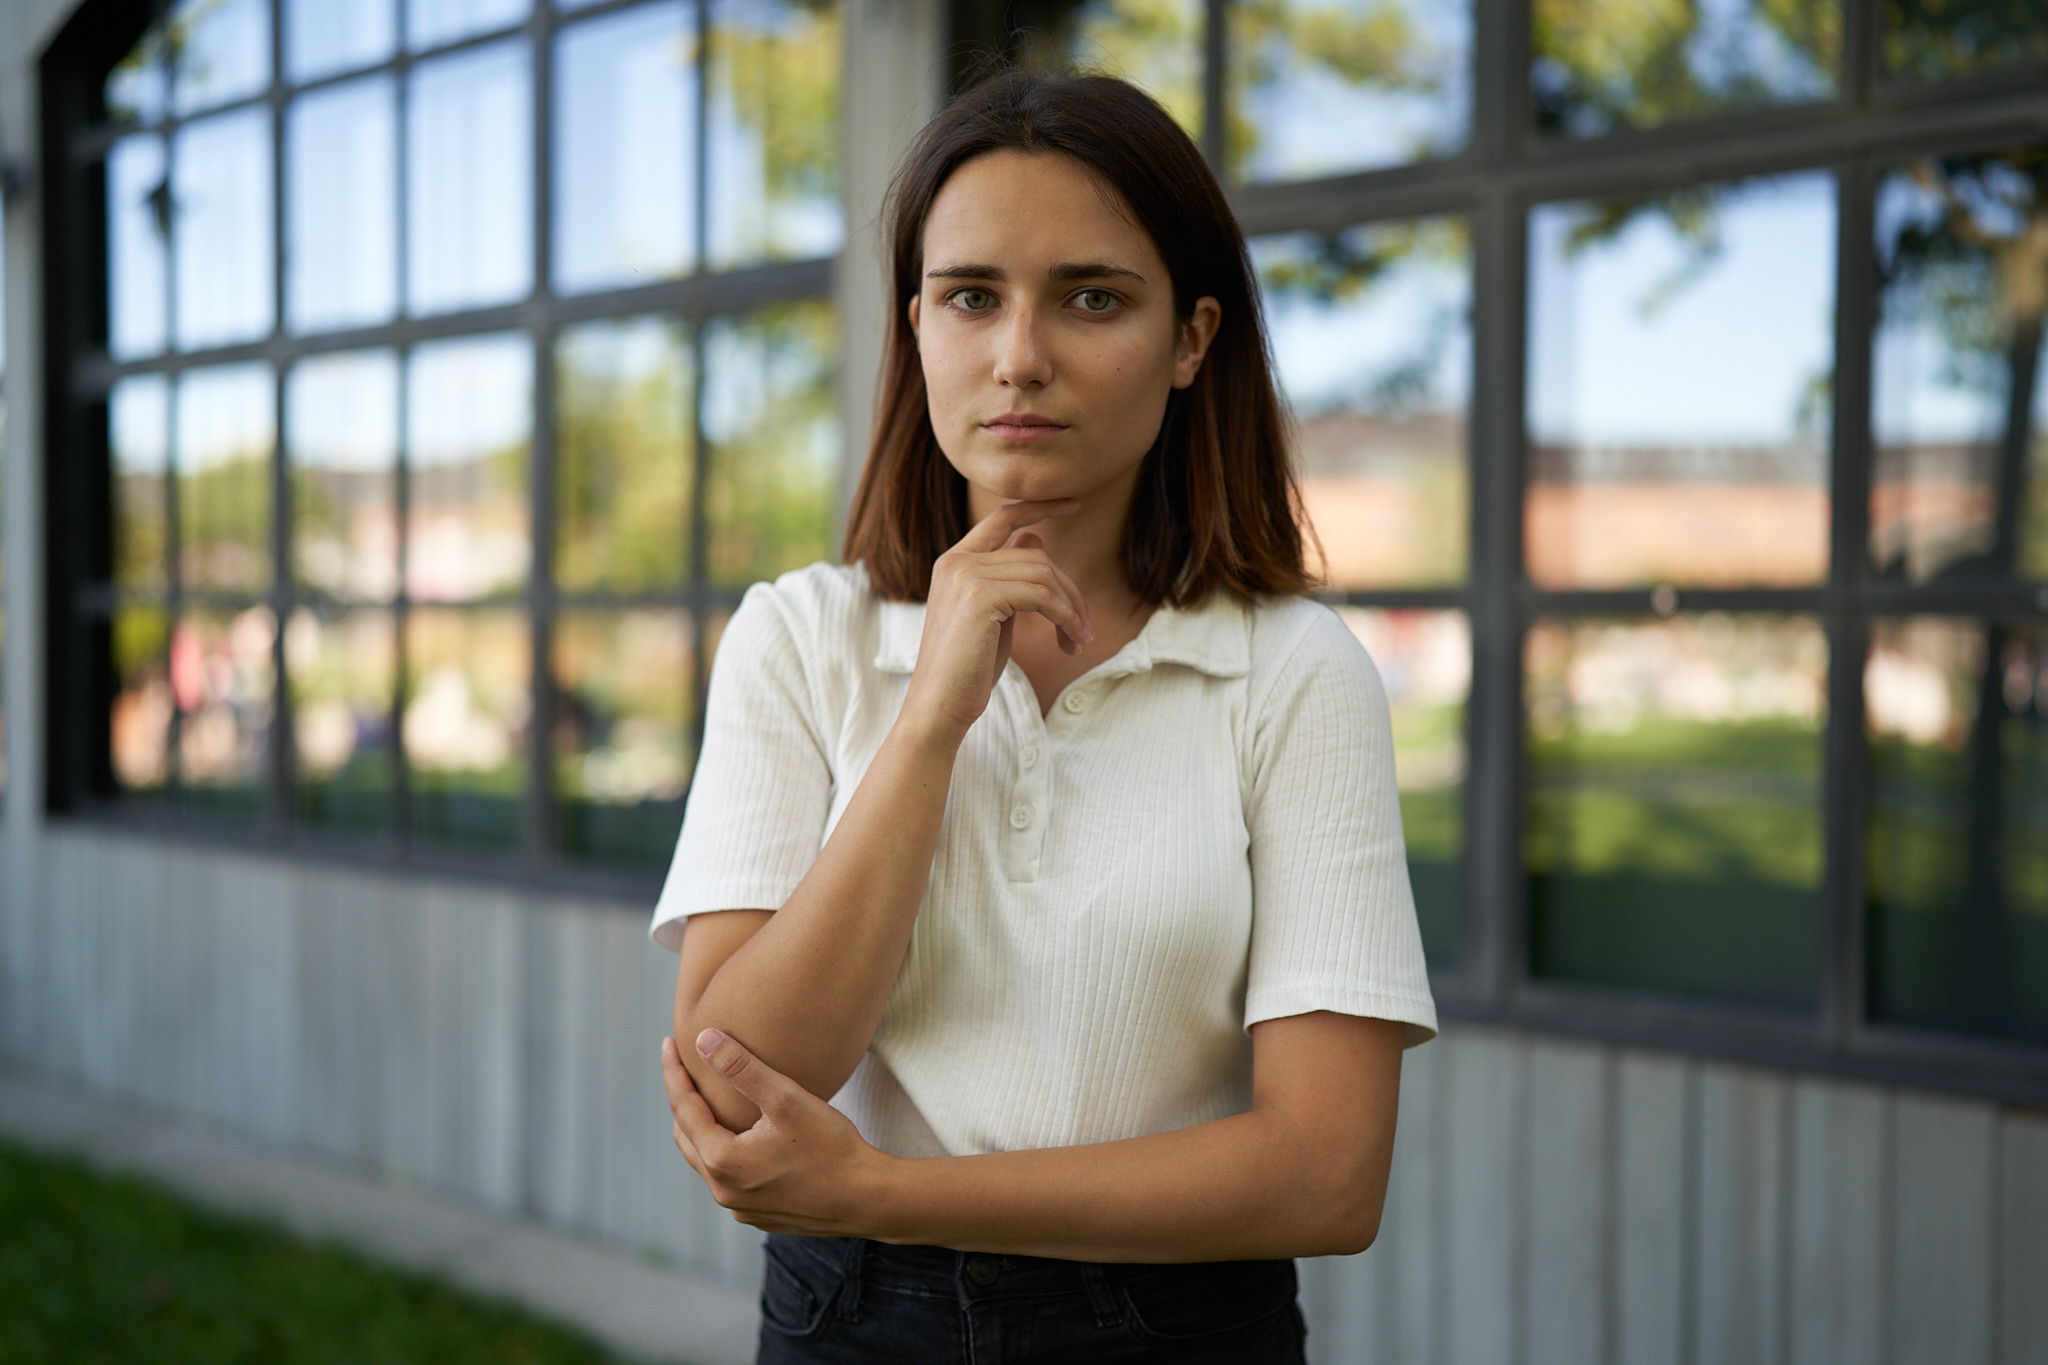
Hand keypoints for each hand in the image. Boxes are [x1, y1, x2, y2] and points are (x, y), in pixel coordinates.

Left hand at [660, 1031, 891, 1236]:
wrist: (868, 1199)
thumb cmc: (832, 1147)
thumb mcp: (786, 1099)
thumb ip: (741, 1068)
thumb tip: (703, 1039)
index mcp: (723, 1161)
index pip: (683, 1108)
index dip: (674, 1073)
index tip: (668, 1043)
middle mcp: (723, 1191)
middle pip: (686, 1136)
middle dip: (682, 1099)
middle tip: (684, 1067)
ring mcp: (740, 1208)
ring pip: (705, 1160)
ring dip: (700, 1127)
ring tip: (706, 1097)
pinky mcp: (759, 1214)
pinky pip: (727, 1178)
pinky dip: (722, 1151)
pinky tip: (740, 1136)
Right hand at [901, 499, 1092, 741]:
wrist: (938, 707)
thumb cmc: (967, 669)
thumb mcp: (994, 615)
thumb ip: (1010, 577)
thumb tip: (1035, 540)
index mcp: (954, 562)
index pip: (1002, 517)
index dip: (1040, 507)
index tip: (1075, 504)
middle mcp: (956, 561)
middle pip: (1035, 555)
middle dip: (1069, 590)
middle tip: (1084, 628)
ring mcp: (966, 575)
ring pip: (1043, 574)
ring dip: (1071, 609)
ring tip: (1078, 640)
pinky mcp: (981, 597)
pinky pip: (1042, 596)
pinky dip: (1065, 617)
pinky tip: (1070, 639)